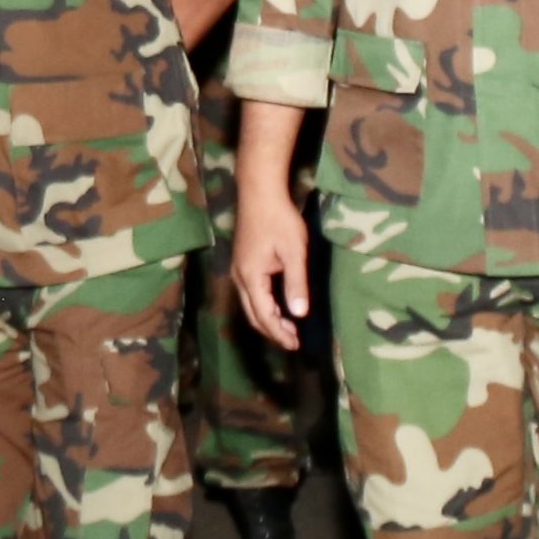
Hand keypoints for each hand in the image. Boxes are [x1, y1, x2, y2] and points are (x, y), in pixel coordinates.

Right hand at [234, 184, 313, 351]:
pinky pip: (251, 293)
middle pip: (253, 314)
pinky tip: (278, 307)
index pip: (264, 315)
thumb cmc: (279, 220)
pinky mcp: (243, 262)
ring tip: (289, 329)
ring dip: (268, 319)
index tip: (296, 345)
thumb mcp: (294, 252)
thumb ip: (296, 284)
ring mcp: (239, 269)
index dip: (279, 333)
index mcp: (251, 277)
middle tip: (293, 342)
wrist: (259, 193)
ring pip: (250, 304)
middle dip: (272, 331)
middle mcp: (239, 277)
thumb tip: (299, 314)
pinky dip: (264, 306)